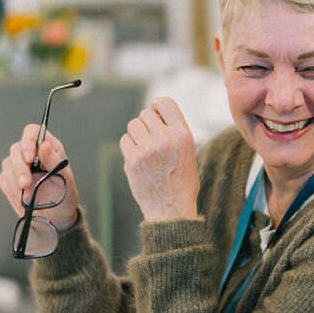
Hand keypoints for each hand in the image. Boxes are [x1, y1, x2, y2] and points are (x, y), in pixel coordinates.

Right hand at [0, 124, 79, 230]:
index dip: (28, 141)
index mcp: (48, 147)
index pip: (33, 132)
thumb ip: (54, 161)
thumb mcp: (66, 179)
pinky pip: (4, 179)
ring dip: (15, 181)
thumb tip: (44, 145)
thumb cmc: (64, 195)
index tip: (30, 158)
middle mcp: (32, 153)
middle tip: (25, 183)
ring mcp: (19, 165)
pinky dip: (12, 190)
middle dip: (20, 168)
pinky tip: (23, 198)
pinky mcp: (9, 179)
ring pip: (8, 164)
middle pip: (16, 149)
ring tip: (28, 196)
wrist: (56, 216)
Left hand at [120, 96, 199, 221]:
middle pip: (146, 113)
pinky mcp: (133, 161)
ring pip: (133, 125)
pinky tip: (139, 158)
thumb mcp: (188, 152)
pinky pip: (125, 140)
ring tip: (145, 149)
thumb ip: (174, 131)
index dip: (157, 106)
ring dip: (137, 134)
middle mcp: (166, 139)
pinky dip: (129, 146)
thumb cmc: (182, 181)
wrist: (172, 210)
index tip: (156, 114)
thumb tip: (154, 112)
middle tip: (152, 139)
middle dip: (147, 123)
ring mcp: (147, 150)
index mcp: (183, 135)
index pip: (164, 102)